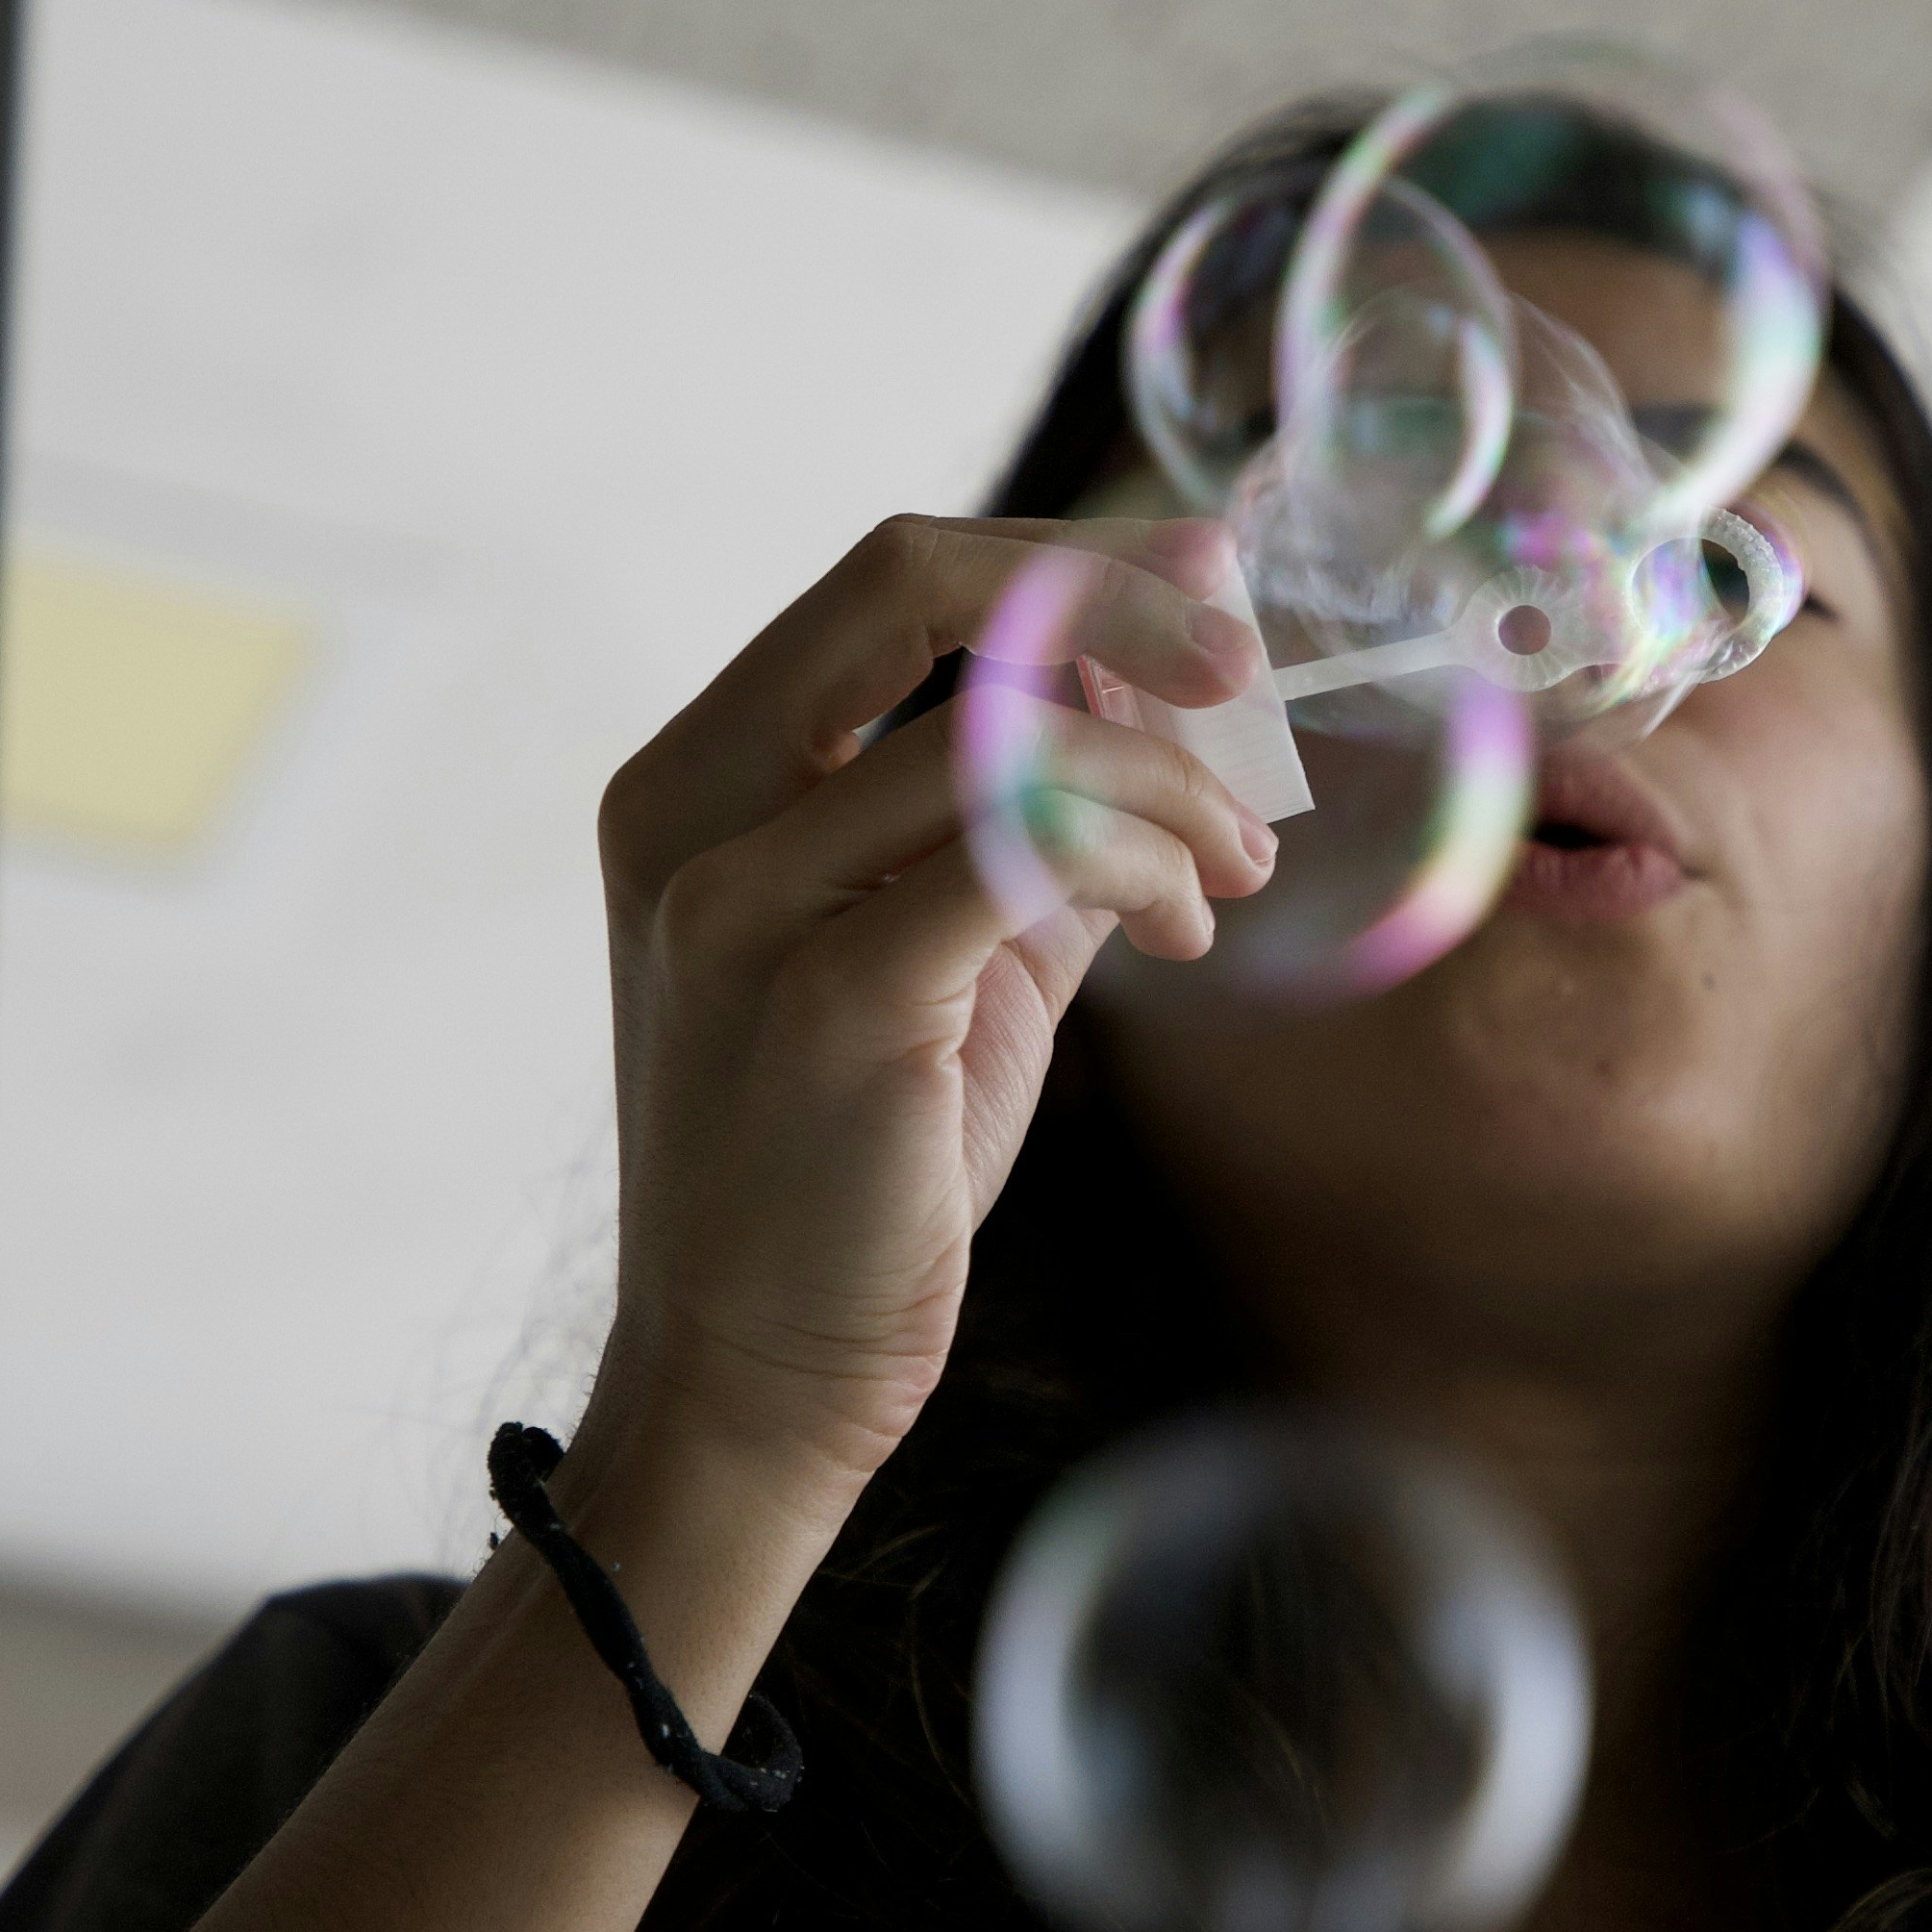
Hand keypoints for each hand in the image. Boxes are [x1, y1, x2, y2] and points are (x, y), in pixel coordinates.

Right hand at [586, 514, 1276, 1512]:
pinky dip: (1136, 860)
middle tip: (1241, 672)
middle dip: (1110, 602)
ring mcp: (739, 905)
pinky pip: (1021, 852)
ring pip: (1000, 731)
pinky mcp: (827, 1001)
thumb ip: (1027, 811)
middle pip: (913, 583)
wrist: (760, 1371)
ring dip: (1164, 781)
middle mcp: (689, 814)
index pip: (888, 578)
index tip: (1202, 590)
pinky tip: (1182, 927)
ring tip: (1228, 872)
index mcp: (696, 776)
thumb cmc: (862, 1159)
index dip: (1062, 560)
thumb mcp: (946, 943)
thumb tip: (1173, 689)